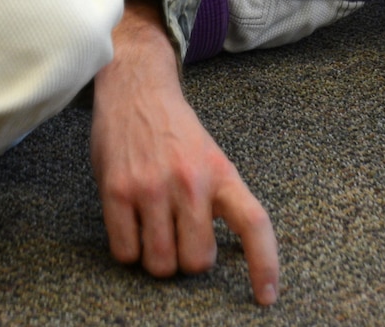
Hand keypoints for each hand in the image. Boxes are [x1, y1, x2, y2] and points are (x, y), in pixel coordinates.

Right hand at [91, 1, 279, 304]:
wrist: (135, 88)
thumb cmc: (174, 131)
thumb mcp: (210, 156)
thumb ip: (217, 198)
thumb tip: (214, 252)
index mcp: (221, 173)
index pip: (253, 223)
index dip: (265, 265)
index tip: (266, 296)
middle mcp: (190, 181)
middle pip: (196, 260)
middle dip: (187, 261)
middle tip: (180, 240)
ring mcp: (152, 186)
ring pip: (160, 263)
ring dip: (157, 259)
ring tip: (154, 232)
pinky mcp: (117, 190)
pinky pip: (125, 251)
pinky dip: (129, 250)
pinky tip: (131, 227)